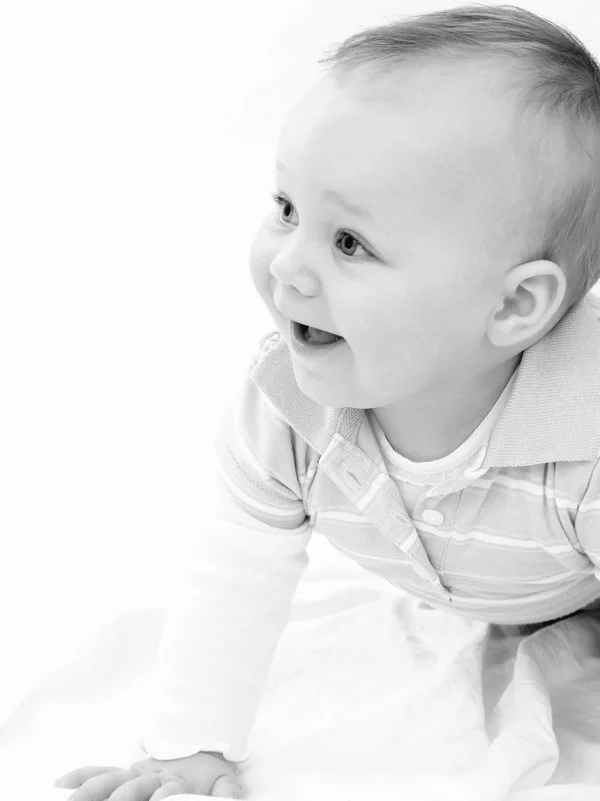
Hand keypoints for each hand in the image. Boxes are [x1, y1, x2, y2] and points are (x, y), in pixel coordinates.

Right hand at [54, 751, 243, 798]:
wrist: (204, 735)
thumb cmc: (211, 765)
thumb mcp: (224, 780)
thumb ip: (226, 792)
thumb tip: (232, 799)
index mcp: (169, 782)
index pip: (160, 794)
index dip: (161, 794)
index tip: (159, 797)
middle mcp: (147, 778)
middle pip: (126, 790)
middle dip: (115, 797)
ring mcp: (133, 773)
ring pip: (106, 782)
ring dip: (87, 793)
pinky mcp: (126, 770)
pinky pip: (99, 771)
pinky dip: (81, 775)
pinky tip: (60, 783)